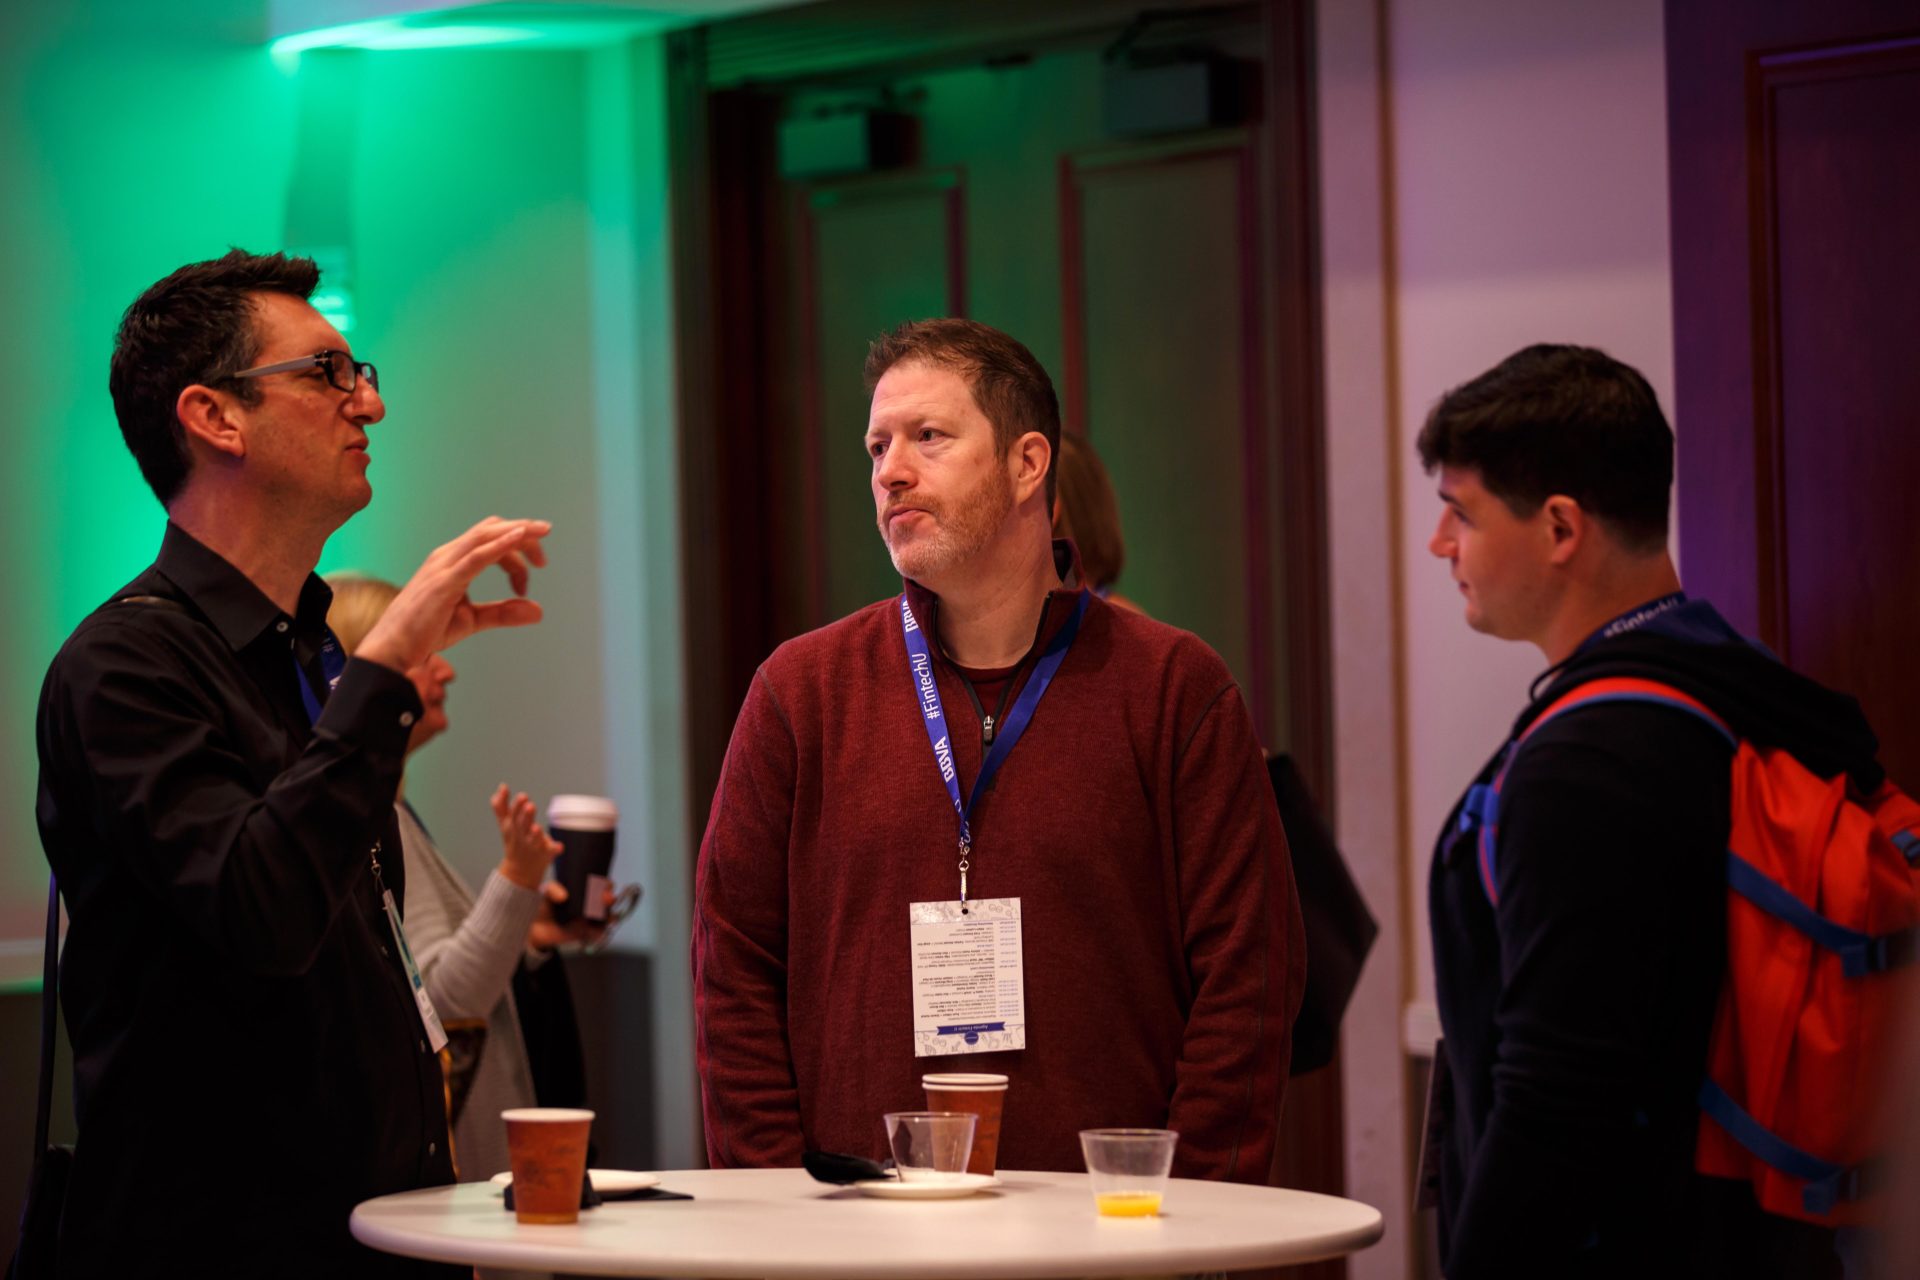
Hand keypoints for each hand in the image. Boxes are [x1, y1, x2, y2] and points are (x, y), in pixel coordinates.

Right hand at [355, 517, 550, 673]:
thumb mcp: (472, 620)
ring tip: (543, 531)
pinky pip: (476, 556)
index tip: (535, 571)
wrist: (394, 647)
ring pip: (485, 536)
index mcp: (452, 561)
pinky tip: (520, 538)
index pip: (490, 540)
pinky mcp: (445, 582)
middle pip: (490, 529)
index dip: (517, 549)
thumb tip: (538, 611)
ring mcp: (444, 566)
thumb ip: (504, 613)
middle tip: (546, 547)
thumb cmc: (426, 631)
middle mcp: (447, 556)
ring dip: (517, 531)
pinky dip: (500, 545)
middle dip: (522, 533)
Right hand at [491, 784, 562, 891]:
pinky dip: (554, 849)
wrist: (519, 872)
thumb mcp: (505, 825)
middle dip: (526, 816)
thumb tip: (502, 786)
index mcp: (513, 827)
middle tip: (530, 805)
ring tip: (536, 827)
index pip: (514, 815)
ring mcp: (534, 845)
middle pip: (523, 825)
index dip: (517, 806)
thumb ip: (502, 806)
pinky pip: (550, 851)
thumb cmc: (514, 843)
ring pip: (534, 839)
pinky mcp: (545, 854)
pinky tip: (560, 846)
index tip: (523, 796)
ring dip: (535, 833)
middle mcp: (523, 836)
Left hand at [528, 882, 607, 952]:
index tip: (606, 885)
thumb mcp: (546, 892)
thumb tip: (564, 896)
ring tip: (607, 917)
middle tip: (607, 899)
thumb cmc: (543, 905)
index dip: (607, 884)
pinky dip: (599, 932)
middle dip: (610, 899)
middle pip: (607, 901)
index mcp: (584, 890)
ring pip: (607, 917)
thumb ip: (553, 890)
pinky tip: (594, 930)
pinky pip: (597, 933)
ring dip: (610, 916)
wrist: (535, 927)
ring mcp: (589, 919)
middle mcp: (590, 904)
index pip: (601, 885)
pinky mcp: (586, 933)